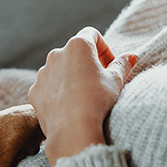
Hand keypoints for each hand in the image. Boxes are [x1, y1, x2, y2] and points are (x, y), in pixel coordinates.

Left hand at [28, 27, 136, 166]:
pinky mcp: (35, 90)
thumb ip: (123, 64)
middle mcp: (56, 54)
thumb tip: (131, 56)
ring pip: (60, 69)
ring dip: (71, 77)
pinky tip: (69, 107)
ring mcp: (43, 72)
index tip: (110, 66)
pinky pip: (48, 86)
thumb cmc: (97, 101)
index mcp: (78, 45)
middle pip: (74, 52)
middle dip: (87, 63)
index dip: (104, 49)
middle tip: (99, 82)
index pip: (92, 35)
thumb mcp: (116, 81)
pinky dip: (58, 91)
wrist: (72, 130)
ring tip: (84, 97)